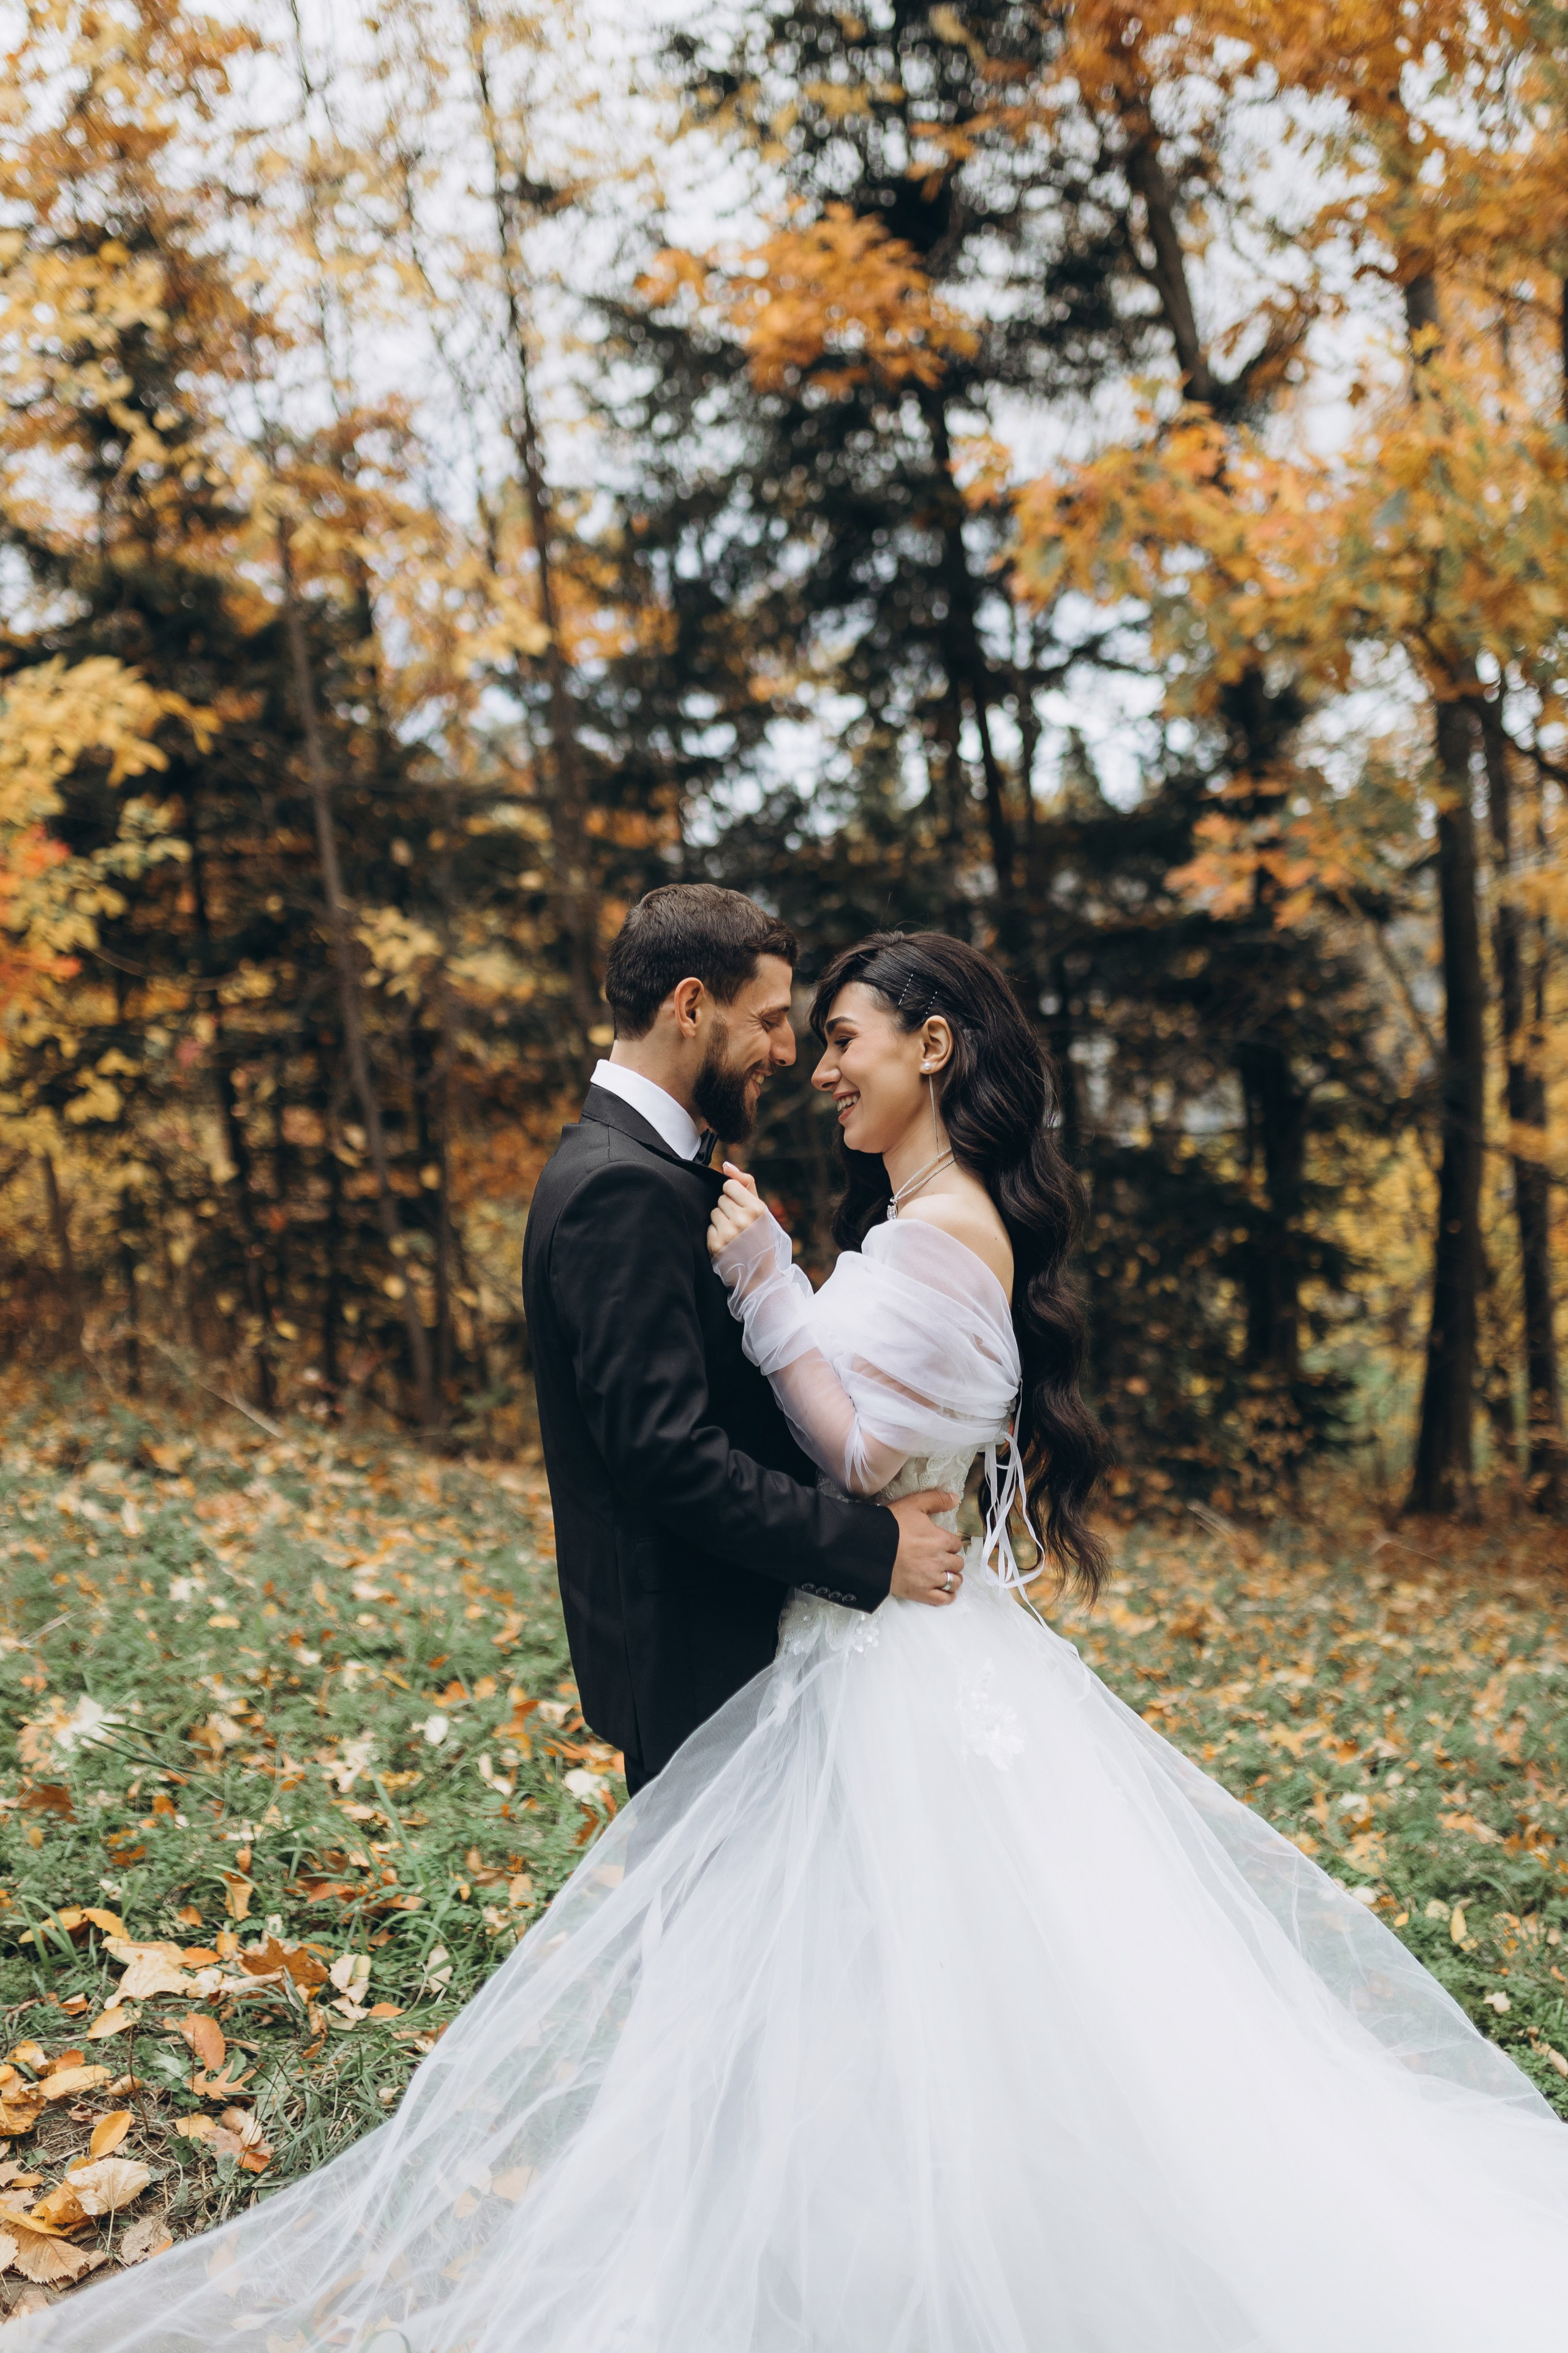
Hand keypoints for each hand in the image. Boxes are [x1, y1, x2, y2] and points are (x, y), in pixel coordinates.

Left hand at [707, 1163, 769, 1259]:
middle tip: (739, 1225)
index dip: (733, 1195)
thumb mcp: (760, 1210)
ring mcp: (728, 1233)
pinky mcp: (716, 1245)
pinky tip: (727, 1243)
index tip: (742, 1208)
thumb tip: (725, 1165)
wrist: (759, 1275)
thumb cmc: (760, 1237)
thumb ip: (745, 1183)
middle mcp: (743, 1219)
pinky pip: (708, 1228)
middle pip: (720, 1199)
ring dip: (720, 1221)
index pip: (729, 1185)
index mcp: (757, 1208)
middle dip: (727, 1209)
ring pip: (713, 1212)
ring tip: (733, 1234)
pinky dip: (715, 1235)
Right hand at [887, 1490, 963, 1605]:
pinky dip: (948, 1596)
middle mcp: (940, 1561)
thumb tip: (955, 1499)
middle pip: (957, 1563)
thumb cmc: (890, 1526)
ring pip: (954, 1582)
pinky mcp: (921, 1593)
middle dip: (952, 1560)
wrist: (869, 1549)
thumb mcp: (913, 1504)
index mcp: (941, 1540)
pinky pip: (943, 1599)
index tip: (942, 1544)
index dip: (950, 1544)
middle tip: (942, 1559)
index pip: (956, 1544)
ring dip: (953, 1578)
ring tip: (945, 1575)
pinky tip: (946, 1592)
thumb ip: (936, 1499)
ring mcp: (931, 1579)